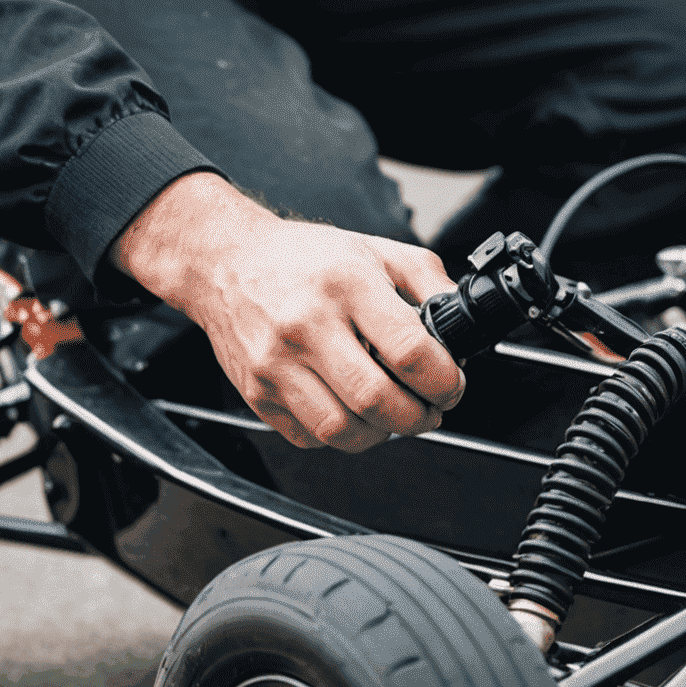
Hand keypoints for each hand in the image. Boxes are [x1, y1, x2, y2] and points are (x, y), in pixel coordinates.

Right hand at [111, 173, 464, 450]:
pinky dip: (341, 435)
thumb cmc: (302, 259)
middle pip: (377, 401)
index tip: (450, 385)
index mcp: (346, 285)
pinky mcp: (258, 393)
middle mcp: (308, 325)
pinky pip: (310, 437)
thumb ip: (428, 282)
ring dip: (381, 434)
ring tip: (392, 416)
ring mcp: (277, 363)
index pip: (409, 352)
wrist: (225, 262)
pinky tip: (351, 413)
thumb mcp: (375, 250)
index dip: (443, 381)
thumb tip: (460, 323)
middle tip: (429, 410)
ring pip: (342, 429)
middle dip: (419, 418)